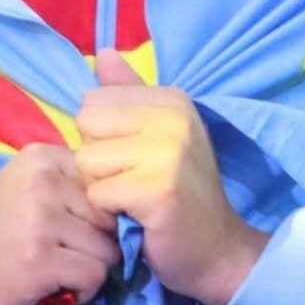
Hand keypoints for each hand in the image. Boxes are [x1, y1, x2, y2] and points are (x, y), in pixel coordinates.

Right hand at [0, 144, 119, 304]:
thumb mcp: (25, 191)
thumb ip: (68, 184)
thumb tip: (127, 194)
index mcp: (40, 156)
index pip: (105, 181)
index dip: (98, 213)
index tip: (71, 230)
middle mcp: (40, 180)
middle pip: (111, 215)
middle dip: (98, 243)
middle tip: (64, 257)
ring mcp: (39, 219)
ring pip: (108, 248)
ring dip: (91, 270)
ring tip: (58, 273)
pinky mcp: (39, 259)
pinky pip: (95, 276)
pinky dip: (83, 292)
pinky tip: (56, 290)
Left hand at [74, 49, 268, 304]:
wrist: (218, 251)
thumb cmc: (180, 193)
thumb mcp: (156, 134)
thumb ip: (126, 94)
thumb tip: (103, 52)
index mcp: (171, 98)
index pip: (93, 101)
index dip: (101, 136)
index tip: (133, 159)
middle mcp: (172, 116)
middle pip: (86, 126)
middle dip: (96, 160)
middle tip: (130, 181)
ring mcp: (168, 152)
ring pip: (87, 162)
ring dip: (101, 189)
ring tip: (133, 200)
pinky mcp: (157, 190)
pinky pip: (98, 194)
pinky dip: (109, 213)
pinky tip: (136, 219)